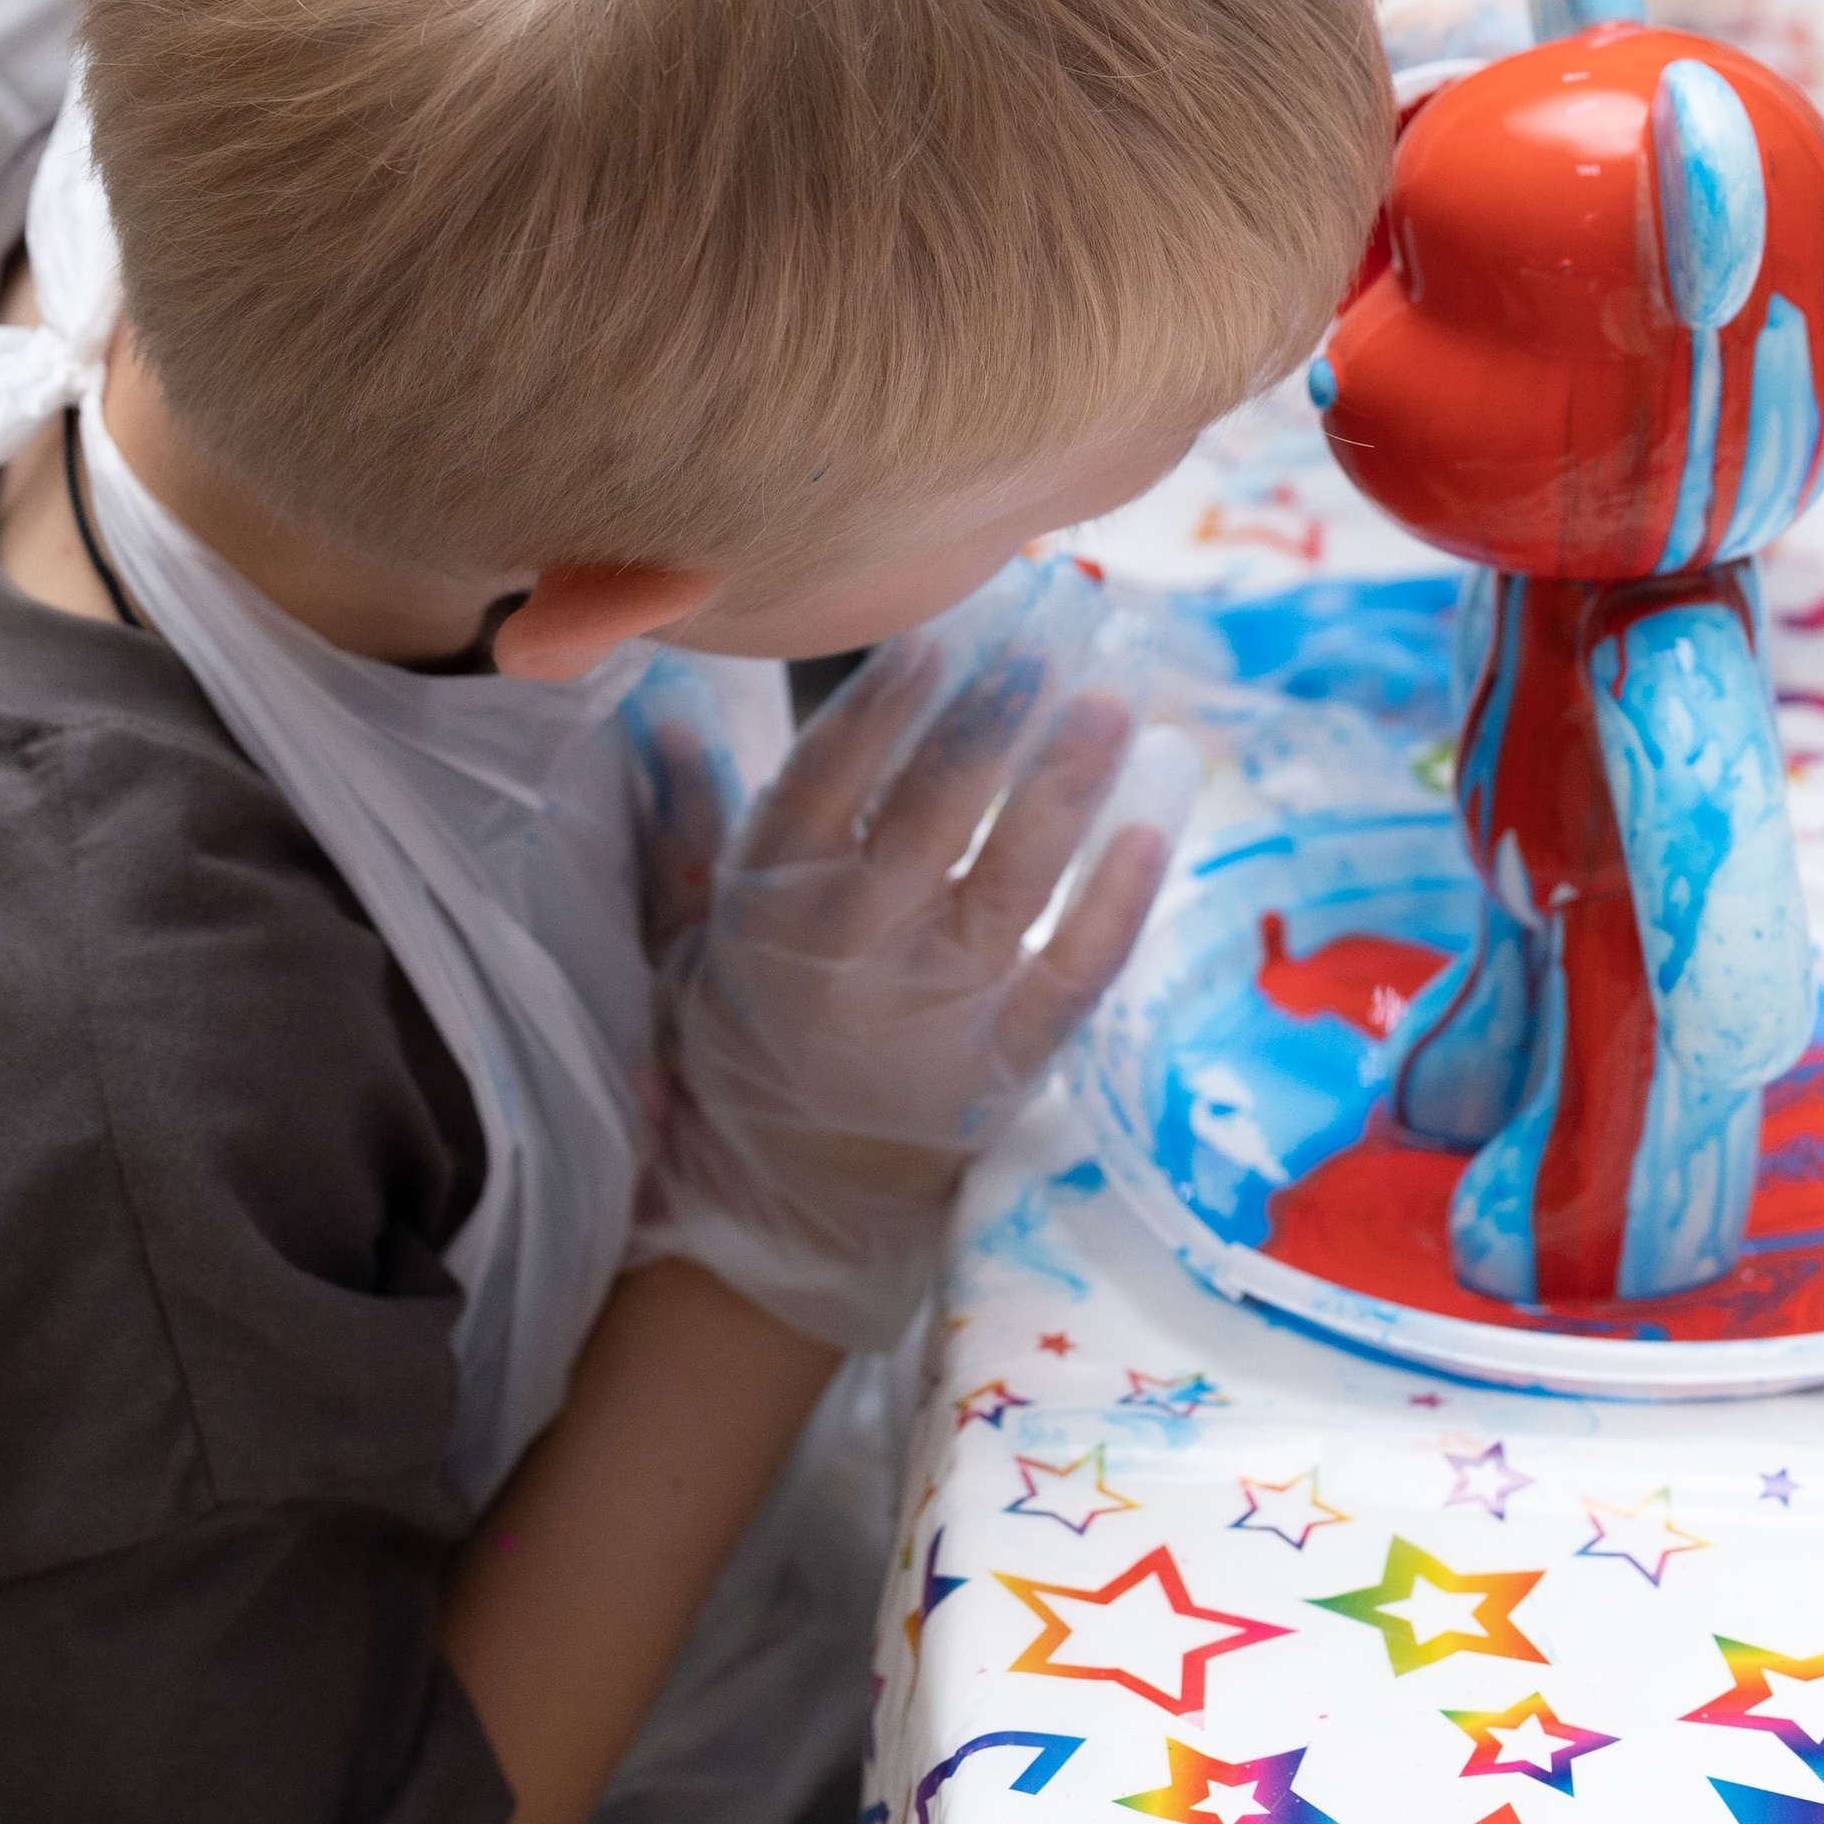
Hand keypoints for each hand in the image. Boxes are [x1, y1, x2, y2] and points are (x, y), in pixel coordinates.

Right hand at [635, 632, 1163, 1345]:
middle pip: (938, 807)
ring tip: (1120, 687)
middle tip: (1061, 620)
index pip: (827, 779)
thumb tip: (661, 703)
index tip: (940, 626)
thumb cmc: (739, 1036)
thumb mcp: (683, 932)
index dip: (883, 702)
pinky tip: (1162, 797)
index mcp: (770, 903)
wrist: (786, 1203)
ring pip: (1017, 872)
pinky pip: (1080, 964)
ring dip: (1073, 774)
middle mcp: (857, 946)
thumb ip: (682, 818)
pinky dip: (1126, 886)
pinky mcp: (1012, 1059)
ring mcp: (941, 1006)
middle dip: (1004, 706)